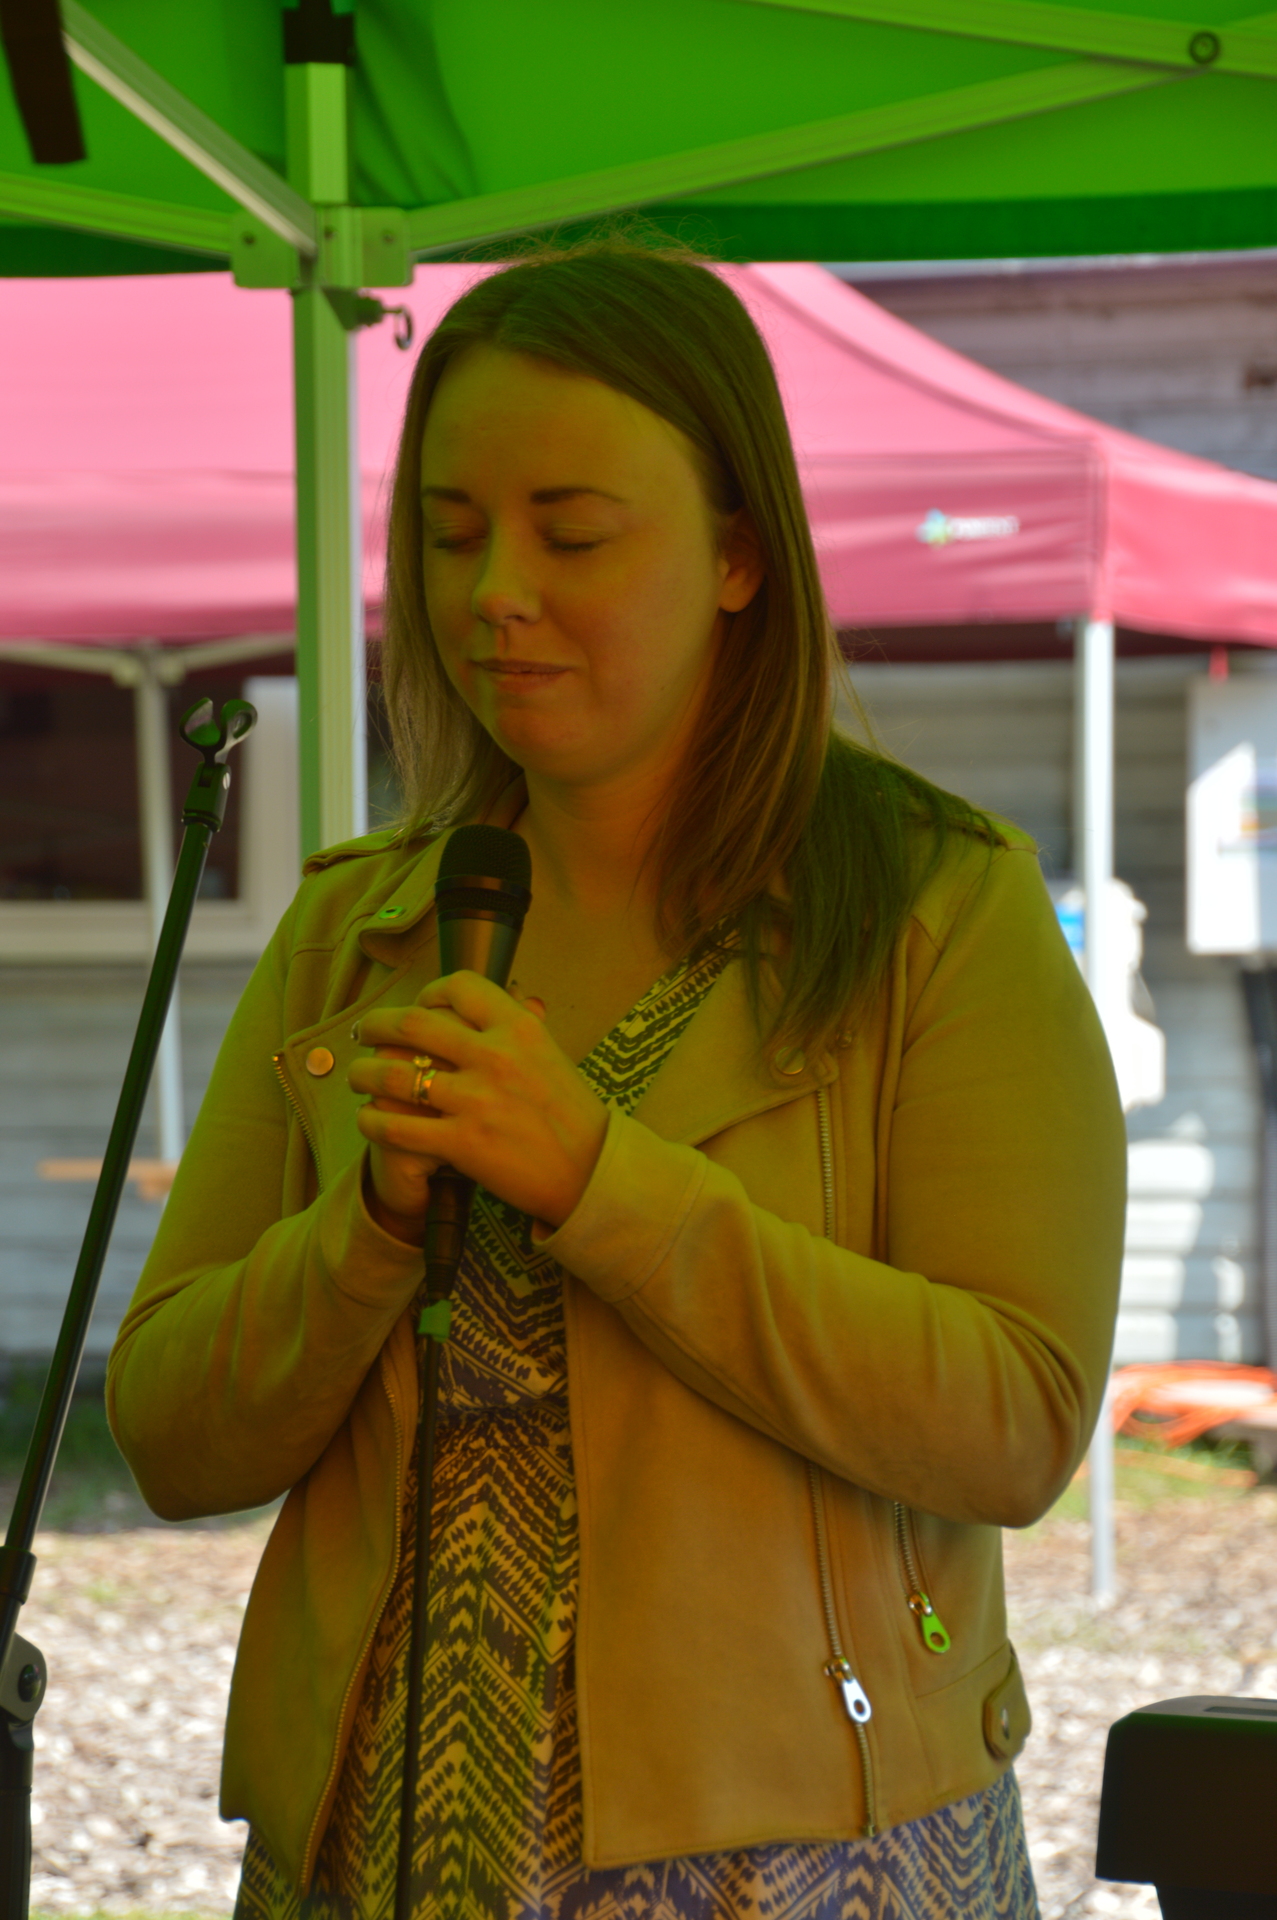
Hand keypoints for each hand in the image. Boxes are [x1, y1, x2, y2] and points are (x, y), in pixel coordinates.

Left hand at [349, 973, 608, 1235]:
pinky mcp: (462, 1143)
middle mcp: (495, 1056)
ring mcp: (476, 1100)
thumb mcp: (550, 1055)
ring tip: (358, 1076)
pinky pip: (396, 1126)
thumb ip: (518, 1027)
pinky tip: (368, 1118)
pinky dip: (372, 1120)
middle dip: (377, 1025)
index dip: (428, 993)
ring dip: (365, 1072)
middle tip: (365, 1033)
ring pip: (395, 1074)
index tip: (418, 1007)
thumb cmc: (571, 1115)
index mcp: (519, 1028)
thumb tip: (495, 997)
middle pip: (412, 1023)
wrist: (590, 1173)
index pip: (459, 987)